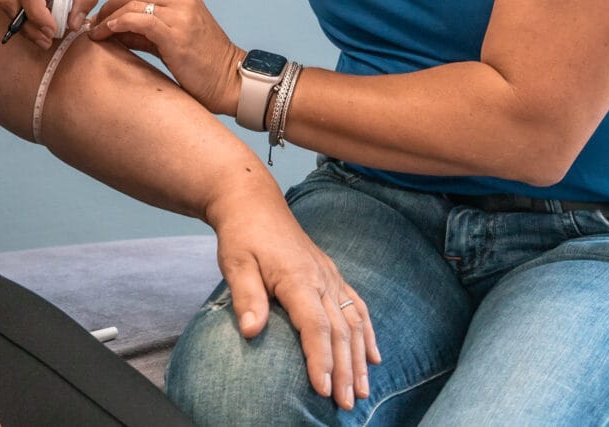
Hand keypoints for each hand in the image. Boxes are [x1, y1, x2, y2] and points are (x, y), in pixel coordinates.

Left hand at [89, 0, 243, 114]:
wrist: (230, 81)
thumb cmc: (202, 64)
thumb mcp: (171, 39)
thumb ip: (143, 31)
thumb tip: (111, 30)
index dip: (113, 4)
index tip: (98, 20)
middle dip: (106, 9)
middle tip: (92, 26)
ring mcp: (181, 13)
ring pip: (132, 4)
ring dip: (107, 19)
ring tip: (95, 34)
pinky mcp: (176, 32)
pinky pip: (139, 20)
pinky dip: (118, 24)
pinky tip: (107, 34)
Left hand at [207, 194, 380, 410]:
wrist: (253, 204)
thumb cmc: (241, 235)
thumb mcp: (235, 263)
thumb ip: (246, 297)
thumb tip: (250, 331)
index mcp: (297, 278)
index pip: (315, 325)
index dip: (321, 359)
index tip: (322, 389)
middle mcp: (321, 278)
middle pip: (340, 330)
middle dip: (344, 370)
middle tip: (345, 403)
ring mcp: (330, 276)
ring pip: (354, 322)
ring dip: (359, 358)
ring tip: (362, 391)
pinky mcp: (332, 275)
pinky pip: (357, 306)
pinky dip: (367, 333)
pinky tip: (373, 357)